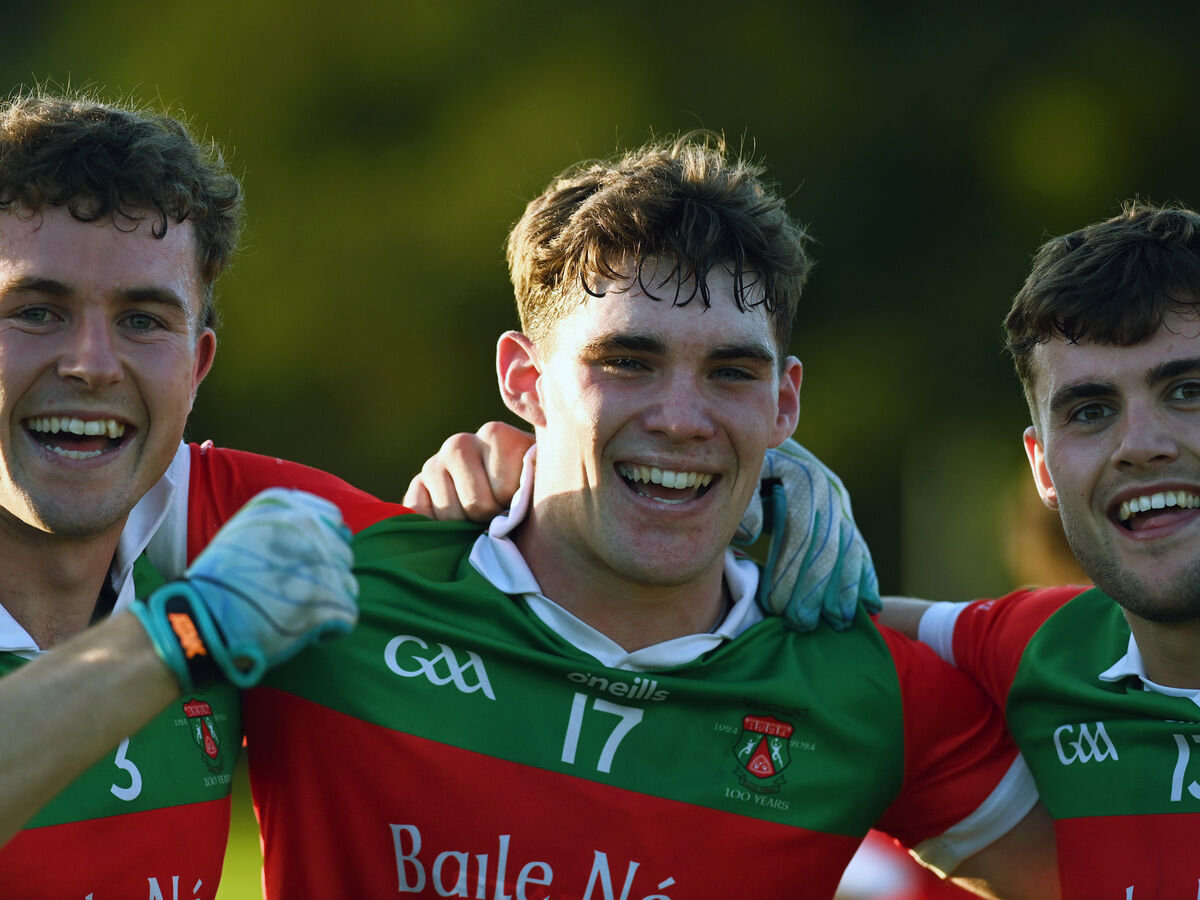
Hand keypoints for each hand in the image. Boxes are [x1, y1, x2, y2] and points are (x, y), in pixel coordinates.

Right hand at [132, 488, 357, 688]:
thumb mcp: (243, 532)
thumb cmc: (217, 582)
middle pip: (342, 553)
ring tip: (295, 612)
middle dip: (325, 574)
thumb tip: (318, 530)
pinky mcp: (331, 602)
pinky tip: (301, 630)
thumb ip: (281, 524)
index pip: (333, 520)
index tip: (305, 563)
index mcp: (289, 508)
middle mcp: (312, 529)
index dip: (323, 544)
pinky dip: (329, 628)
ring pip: (348, 584)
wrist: (203, 620)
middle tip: (294, 593)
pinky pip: (347, 616)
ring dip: (328, 600)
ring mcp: (325, 565)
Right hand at [404, 421, 532, 521]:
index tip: (521, 499)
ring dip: (467, 526)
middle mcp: (460, 443)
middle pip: (476, 504)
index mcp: (495, 434)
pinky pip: (420, 514)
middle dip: (491, 518)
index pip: (503, 489)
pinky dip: (437, 527)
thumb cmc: (532, 490)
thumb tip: (523, 481)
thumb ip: (536, 477)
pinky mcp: (417, 486)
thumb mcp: (543, 479)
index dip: (514, 505)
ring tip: (481, 517)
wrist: (511, 498)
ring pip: (449, 514)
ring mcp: (434, 464)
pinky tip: (455, 523)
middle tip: (500, 513)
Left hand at [734, 438, 879, 631]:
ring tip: (837, 623)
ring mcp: (841, 503)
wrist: (775, 448)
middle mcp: (827, 488)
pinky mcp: (846, 516)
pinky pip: (860, 549)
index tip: (775, 604)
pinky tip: (871, 605)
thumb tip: (750, 534)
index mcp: (799, 476)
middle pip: (826, 544)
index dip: (789, 569)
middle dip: (814, 588)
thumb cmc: (750, 470)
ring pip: (847, 550)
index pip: (798, 529)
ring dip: (844, 590)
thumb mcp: (744, 478)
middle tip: (801, 624)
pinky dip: (866, 578)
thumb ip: (745, 504)